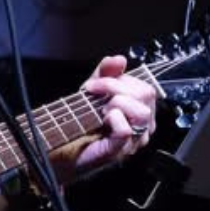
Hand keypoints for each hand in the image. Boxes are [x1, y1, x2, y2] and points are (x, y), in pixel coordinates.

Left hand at [69, 54, 157, 174]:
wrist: (63, 145)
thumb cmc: (81, 121)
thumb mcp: (93, 91)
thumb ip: (105, 74)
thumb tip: (118, 59)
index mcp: (139, 109)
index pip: (145, 88)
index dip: (120, 81)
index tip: (94, 84)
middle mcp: (142, 125)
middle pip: (146, 95)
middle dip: (116, 87)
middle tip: (94, 93)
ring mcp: (134, 139)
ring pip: (142, 112)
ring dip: (116, 103)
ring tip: (100, 110)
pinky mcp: (120, 150)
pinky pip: (126, 130)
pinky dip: (113, 120)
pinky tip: (103, 121)